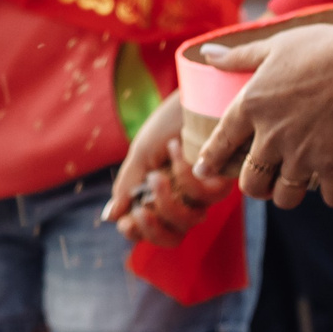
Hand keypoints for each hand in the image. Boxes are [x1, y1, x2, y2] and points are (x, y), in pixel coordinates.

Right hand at [104, 94, 234, 245]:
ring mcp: (205, 191)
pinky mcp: (223, 179)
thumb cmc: (168, 123)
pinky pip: (204, 194)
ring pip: (190, 221)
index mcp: (161, 195)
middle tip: (140, 211)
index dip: (138, 233)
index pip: (151, 229)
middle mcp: (185, 199)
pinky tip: (175, 148)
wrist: (195, 94)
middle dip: (154, 230)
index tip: (125, 222)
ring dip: (167, 202)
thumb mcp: (141, 154)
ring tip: (155, 175)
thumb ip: (127, 186)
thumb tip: (109, 217)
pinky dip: (184, 174)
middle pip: (174, 237)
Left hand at [193, 14, 332, 208]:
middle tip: (263, 184)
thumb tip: (207, 54)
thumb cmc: (321, 49)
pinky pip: (330, 196)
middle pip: (251, 181)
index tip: (202, 171)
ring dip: (288, 196)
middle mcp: (271, 136)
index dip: (210, 159)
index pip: (222, 141)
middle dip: (255, 187)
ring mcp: (302, 154)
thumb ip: (239, 56)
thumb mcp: (274, 46)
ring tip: (294, 188)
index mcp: (252, 107)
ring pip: (285, 196)